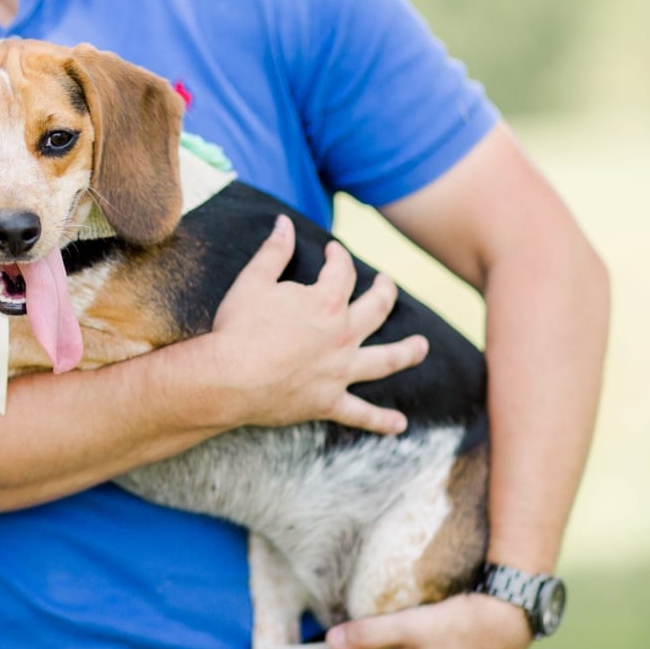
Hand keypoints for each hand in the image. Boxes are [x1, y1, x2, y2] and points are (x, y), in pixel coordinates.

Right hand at [208, 215, 428, 433]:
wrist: (228, 379)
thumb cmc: (237, 328)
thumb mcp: (252, 280)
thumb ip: (273, 251)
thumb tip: (284, 222)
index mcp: (326, 302)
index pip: (343, 271)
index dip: (339, 257)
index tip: (333, 251)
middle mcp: (343, 335)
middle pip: (377, 310)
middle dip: (385, 292)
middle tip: (387, 284)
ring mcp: (340, 371)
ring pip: (385, 361)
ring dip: (406, 353)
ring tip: (422, 348)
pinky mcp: (328, 402)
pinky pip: (361, 414)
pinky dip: (381, 421)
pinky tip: (399, 426)